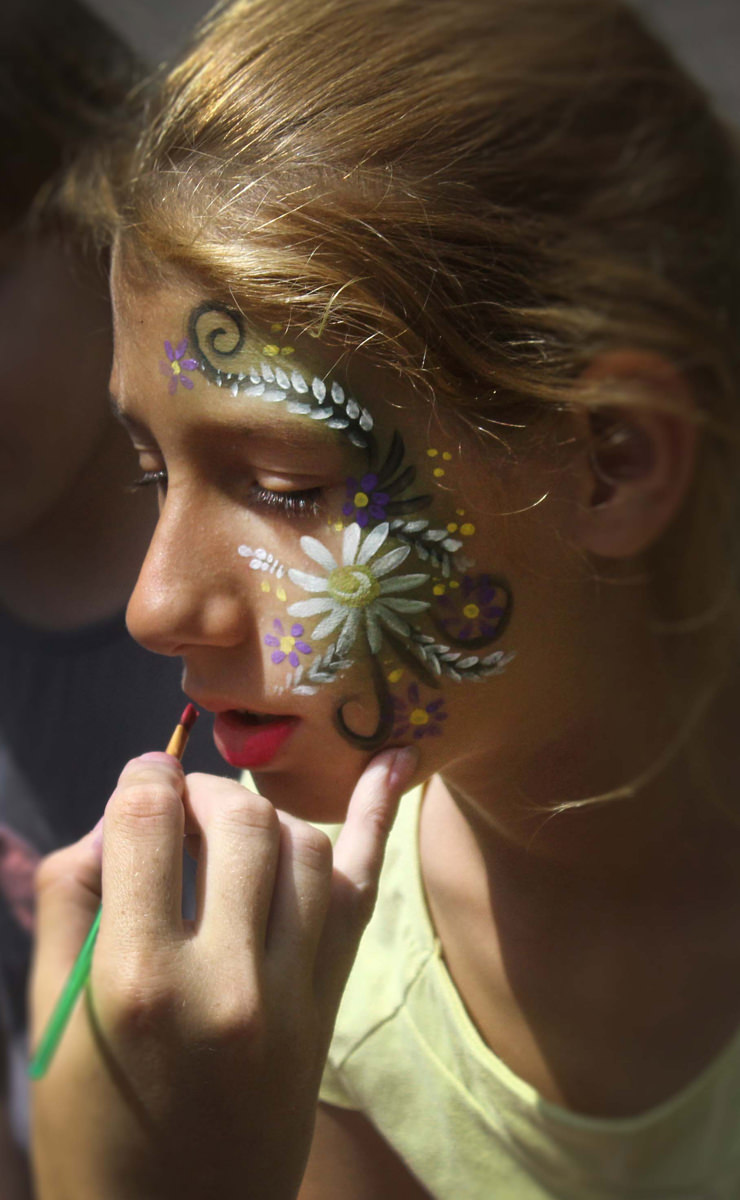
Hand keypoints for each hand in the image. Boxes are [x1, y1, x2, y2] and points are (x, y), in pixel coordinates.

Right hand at [30, 747, 415, 1199]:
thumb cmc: (90, 1125)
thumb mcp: (51, 1016)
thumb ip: (74, 900)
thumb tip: (120, 815)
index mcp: (136, 981)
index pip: (149, 821)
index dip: (141, 780)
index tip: (141, 780)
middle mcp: (226, 981)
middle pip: (240, 822)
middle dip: (204, 790)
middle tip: (180, 802)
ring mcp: (291, 996)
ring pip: (305, 845)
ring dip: (265, 815)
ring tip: (230, 826)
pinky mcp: (328, 1007)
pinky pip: (362, 891)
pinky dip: (380, 818)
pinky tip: (398, 759)